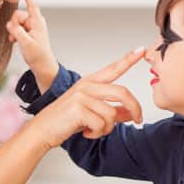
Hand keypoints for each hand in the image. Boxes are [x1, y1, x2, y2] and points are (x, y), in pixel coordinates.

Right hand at [7, 0, 58, 90]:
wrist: (42, 65)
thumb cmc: (37, 55)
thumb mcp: (26, 43)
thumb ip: (17, 32)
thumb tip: (9, 24)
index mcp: (37, 22)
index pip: (31, 4)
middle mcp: (35, 22)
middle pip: (19, 14)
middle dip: (14, 24)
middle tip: (14, 35)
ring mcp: (31, 26)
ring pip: (16, 22)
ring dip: (13, 31)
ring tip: (16, 41)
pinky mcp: (28, 31)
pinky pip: (16, 27)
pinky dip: (14, 34)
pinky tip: (15, 42)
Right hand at [31, 47, 145, 149]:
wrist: (42, 130)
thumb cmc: (66, 121)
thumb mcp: (92, 114)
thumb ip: (112, 111)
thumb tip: (131, 113)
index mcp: (90, 83)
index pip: (113, 68)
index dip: (128, 59)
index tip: (141, 50)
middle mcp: (87, 86)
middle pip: (122, 93)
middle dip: (135, 109)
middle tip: (138, 120)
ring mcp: (82, 95)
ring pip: (112, 114)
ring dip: (107, 128)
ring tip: (95, 130)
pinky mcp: (78, 108)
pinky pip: (101, 125)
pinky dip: (97, 134)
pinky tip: (86, 133)